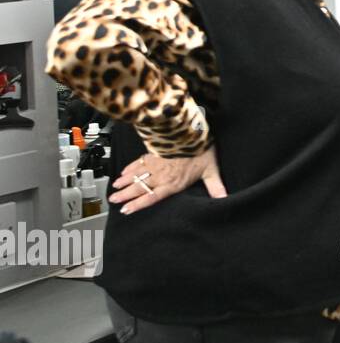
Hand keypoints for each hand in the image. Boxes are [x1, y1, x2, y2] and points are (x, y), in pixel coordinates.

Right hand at [111, 147, 226, 214]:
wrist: (191, 132)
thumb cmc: (202, 151)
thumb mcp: (211, 171)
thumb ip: (215, 186)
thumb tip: (224, 198)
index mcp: (173, 183)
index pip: (152, 197)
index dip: (138, 204)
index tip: (126, 210)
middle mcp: (161, 175)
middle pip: (139, 188)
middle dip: (125, 195)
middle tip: (113, 200)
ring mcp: (155, 164)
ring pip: (136, 176)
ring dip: (124, 183)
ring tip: (114, 189)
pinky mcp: (153, 154)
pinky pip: (138, 163)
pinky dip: (129, 168)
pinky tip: (123, 171)